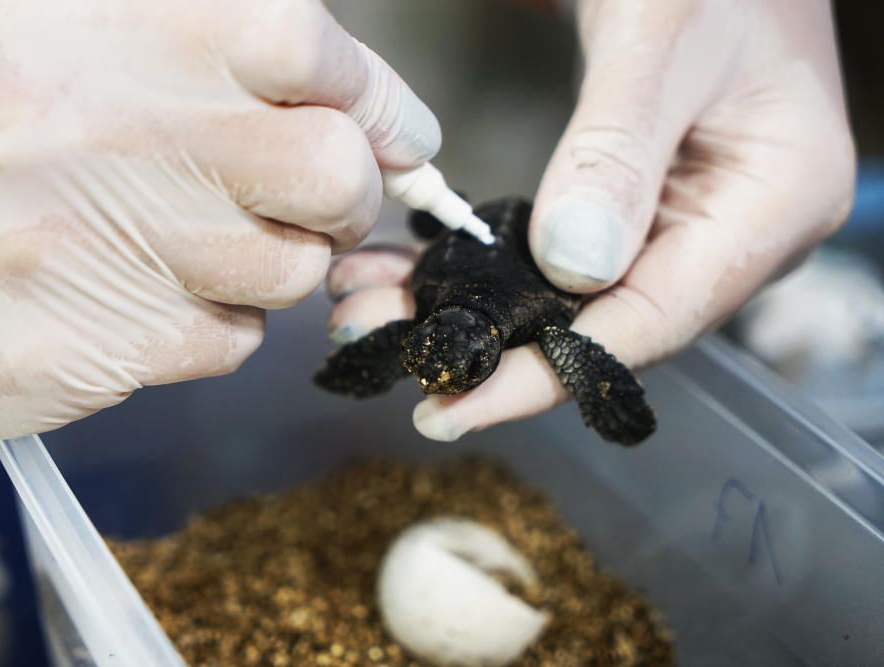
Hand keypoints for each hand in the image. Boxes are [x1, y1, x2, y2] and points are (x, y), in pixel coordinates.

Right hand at [0, 0, 439, 442]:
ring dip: (271, 269)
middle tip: (312, 206)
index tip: (398, 136)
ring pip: (293, 271)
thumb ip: (228, 68)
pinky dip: (213, 325)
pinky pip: (233, 340)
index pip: (307, 49)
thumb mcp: (76, 51)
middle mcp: (115, 119)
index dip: (376, 102)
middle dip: (348, 201)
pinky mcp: (109, 338)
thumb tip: (383, 119)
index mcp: (113, 25)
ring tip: (188, 250)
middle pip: (334, 173)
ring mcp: (111, 237)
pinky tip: (143, 300)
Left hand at [326, 0, 854, 440]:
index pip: (652, 322)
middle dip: (491, 346)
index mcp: (773, 206)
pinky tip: (422, 270)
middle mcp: (736, 236)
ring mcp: (690, 225)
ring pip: (574, 299)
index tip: (456, 403)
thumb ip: (617, 152)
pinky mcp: (646, 210)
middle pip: (606, 325)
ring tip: (379, 310)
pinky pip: (567, 259)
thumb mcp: (659, 42)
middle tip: (385, 346)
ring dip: (477, 309)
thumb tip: (571, 269)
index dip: (549, 373)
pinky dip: (493, 268)